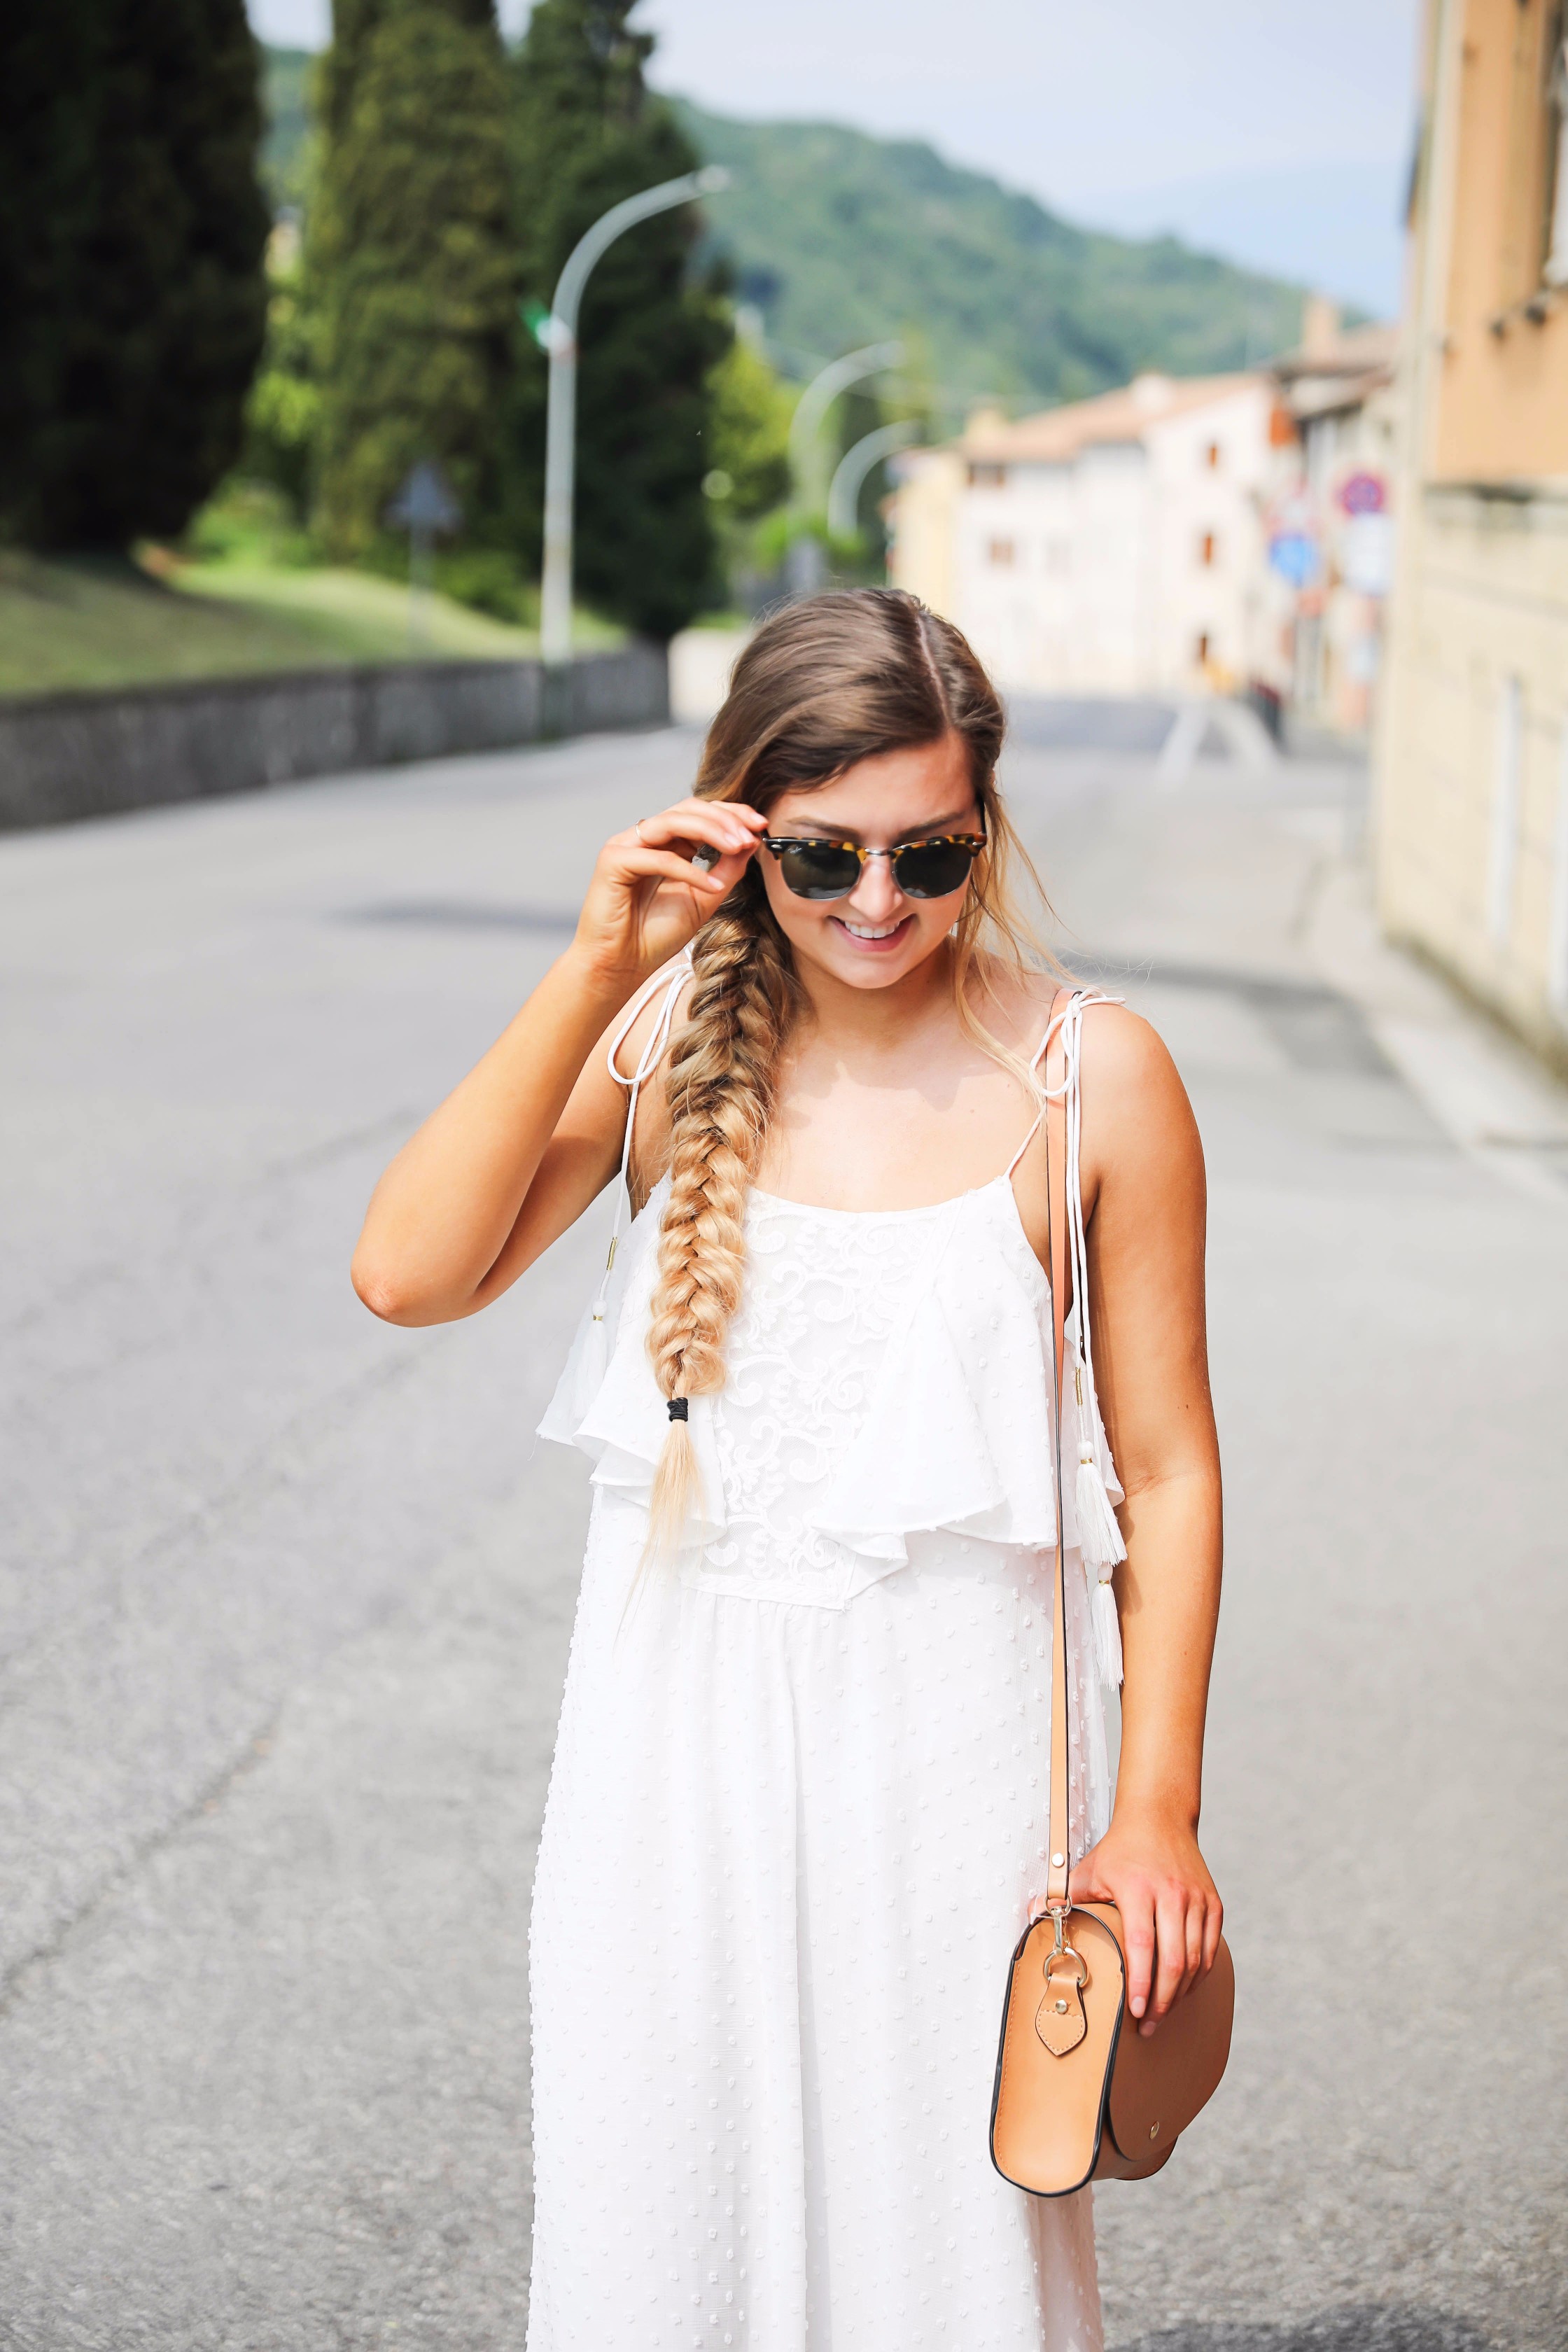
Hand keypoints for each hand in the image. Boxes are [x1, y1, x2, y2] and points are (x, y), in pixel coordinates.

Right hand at [571, 797, 766, 988]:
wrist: (620, 965)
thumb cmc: (655, 936)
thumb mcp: (704, 900)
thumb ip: (725, 872)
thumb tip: (749, 843)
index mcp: (666, 844)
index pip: (700, 814)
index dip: (731, 814)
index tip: (761, 825)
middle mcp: (645, 839)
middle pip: (688, 809)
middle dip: (725, 818)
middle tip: (751, 833)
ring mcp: (626, 846)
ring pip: (674, 821)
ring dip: (711, 830)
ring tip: (738, 846)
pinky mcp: (613, 861)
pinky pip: (658, 857)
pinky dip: (689, 870)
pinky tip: (711, 886)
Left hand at [1069, 1807, 1221, 2036]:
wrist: (1160, 1817)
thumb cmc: (1119, 1850)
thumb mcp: (1088, 1870)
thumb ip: (1061, 1897)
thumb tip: (1030, 1917)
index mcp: (1137, 1887)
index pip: (1141, 1944)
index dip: (1139, 1981)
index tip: (1134, 2010)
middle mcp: (1171, 1893)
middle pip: (1174, 1960)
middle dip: (1162, 2001)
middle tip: (1147, 2024)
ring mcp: (1196, 1899)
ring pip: (1196, 1960)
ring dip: (1180, 1993)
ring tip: (1162, 2013)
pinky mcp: (1213, 1904)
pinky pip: (1210, 1950)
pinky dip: (1198, 1975)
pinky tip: (1182, 1989)